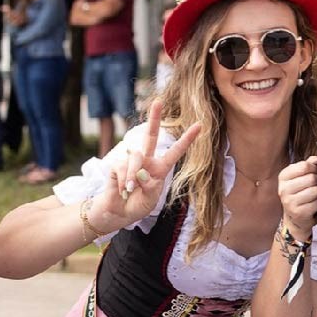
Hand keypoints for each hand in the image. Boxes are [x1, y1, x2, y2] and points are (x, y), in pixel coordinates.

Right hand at [97, 101, 200, 226]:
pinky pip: (122, 168)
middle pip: (150, 136)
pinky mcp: (116, 165)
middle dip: (154, 118)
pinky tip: (121, 190)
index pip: (175, 152)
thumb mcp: (149, 201)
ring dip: (133, 177)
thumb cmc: (135, 207)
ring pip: (135, 158)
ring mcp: (130, 162)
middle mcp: (146, 162)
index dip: (187, 140)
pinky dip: (123, 182)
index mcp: (159, 170)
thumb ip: (150, 187)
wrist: (116, 214)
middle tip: (158, 101)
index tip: (200, 125)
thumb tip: (141, 172)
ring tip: (129, 191)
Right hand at [278, 156, 316, 240]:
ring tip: (314, 196)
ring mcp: (290, 202)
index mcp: (283, 177)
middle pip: (311, 178)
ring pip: (315, 190)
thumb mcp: (299, 178)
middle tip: (314, 186)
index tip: (314, 173)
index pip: (304, 166)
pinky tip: (314, 204)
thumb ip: (308, 164)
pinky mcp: (299, 213)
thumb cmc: (299, 195)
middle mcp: (283, 189)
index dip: (314, 168)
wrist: (294, 218)